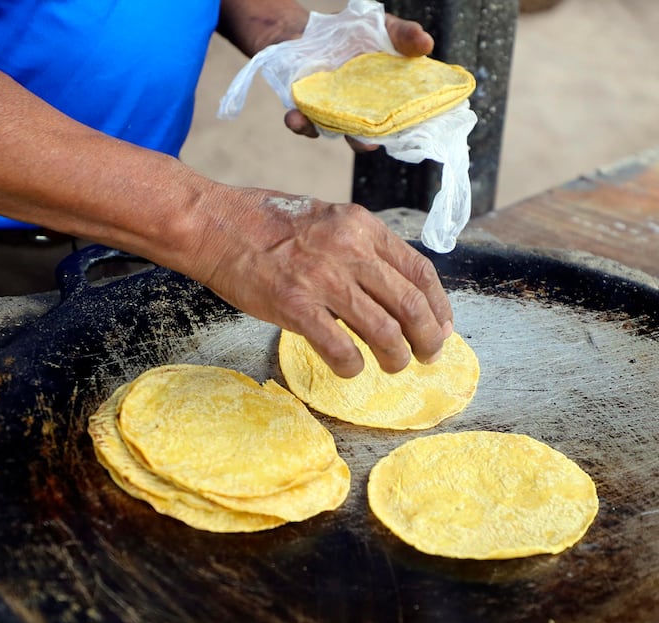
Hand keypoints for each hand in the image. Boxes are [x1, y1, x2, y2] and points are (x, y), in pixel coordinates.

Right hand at [187, 189, 452, 377]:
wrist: (215, 224)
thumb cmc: (267, 223)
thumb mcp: (327, 219)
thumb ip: (360, 247)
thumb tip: (393, 288)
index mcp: (361, 226)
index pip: (419, 270)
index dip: (438, 305)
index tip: (443, 326)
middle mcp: (349, 249)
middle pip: (410, 304)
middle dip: (428, 337)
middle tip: (428, 355)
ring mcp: (323, 278)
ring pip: (383, 331)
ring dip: (396, 356)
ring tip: (394, 365)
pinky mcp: (295, 306)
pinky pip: (340, 348)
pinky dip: (352, 366)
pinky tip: (350, 368)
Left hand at [284, 13, 434, 150]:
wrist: (308, 32)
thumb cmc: (356, 34)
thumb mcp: (384, 28)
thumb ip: (405, 35)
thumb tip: (426, 44)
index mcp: (386, 99)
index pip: (401, 119)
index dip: (406, 127)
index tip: (411, 129)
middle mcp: (361, 113)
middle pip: (367, 136)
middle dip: (366, 141)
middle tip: (368, 142)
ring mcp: (333, 113)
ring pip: (334, 133)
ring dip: (329, 132)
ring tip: (325, 127)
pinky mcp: (306, 110)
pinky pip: (303, 123)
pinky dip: (299, 123)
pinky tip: (295, 117)